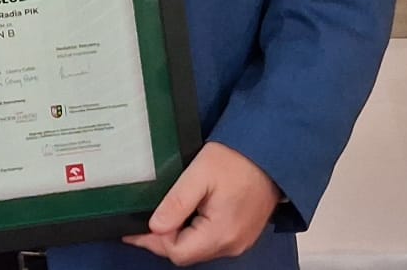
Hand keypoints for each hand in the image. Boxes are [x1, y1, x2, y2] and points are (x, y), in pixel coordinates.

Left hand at [122, 141, 279, 265]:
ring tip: (162, 214)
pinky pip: (211, 241)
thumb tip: (154, 227)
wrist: (270, 154)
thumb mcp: (199, 174)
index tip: (136, 227)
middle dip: (163, 240)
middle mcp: (232, 244)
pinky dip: (194, 232)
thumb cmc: (237, 160)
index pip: (177, 252)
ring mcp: (239, 241)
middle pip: (187, 253)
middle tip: (143, 220)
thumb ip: (176, 203)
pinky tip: (185, 214)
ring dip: (178, 236)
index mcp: (221, 233)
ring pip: (198, 249)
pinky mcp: (242, 233)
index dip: (154, 240)